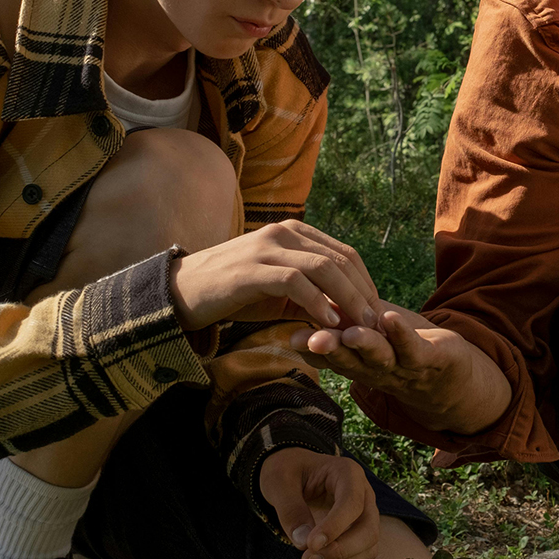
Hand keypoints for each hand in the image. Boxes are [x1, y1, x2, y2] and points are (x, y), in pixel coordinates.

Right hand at [169, 220, 379, 332]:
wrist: (182, 292)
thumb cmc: (234, 294)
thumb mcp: (280, 293)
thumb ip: (312, 296)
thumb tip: (349, 317)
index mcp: (294, 232)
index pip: (345, 254)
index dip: (366, 283)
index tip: (376, 313)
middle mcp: (284, 233)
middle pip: (340, 260)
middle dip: (363, 293)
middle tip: (376, 324)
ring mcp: (267, 248)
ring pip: (323, 267)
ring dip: (347, 299)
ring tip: (359, 326)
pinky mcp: (251, 270)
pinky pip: (295, 282)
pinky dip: (316, 302)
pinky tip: (327, 323)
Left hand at [258, 448, 380, 558]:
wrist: (292, 474)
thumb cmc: (287, 471)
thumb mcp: (279, 482)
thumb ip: (290, 509)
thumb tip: (303, 543)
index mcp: (348, 474)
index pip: (352, 503)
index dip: (335, 527)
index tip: (311, 545)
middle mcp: (363, 495)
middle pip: (368, 530)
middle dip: (340, 552)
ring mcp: (363, 517)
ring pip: (367, 549)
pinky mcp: (357, 535)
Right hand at [289, 306, 510, 435]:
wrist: (449, 379)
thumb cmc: (399, 350)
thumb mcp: (364, 337)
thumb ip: (337, 327)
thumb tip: (299, 308)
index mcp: (355, 363)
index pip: (329, 356)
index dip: (310, 349)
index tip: (291, 337)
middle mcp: (374, 368)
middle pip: (350, 360)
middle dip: (332, 350)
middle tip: (313, 340)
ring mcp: (402, 365)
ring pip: (379, 356)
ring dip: (365, 345)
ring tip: (351, 332)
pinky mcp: (429, 358)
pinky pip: (413, 348)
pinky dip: (402, 334)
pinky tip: (390, 318)